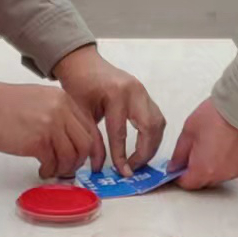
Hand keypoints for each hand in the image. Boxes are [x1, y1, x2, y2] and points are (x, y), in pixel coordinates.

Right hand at [0, 82, 104, 179]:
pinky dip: (49, 170)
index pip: (90, 127)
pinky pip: (53, 162)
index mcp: (63, 99)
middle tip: (69, 169)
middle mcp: (61, 110)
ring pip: (71, 156)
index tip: (91, 161)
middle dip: (79, 161)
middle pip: (85, 143)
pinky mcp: (37, 141)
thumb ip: (57, 114)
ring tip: (52, 170)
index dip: (93, 148)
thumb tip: (67, 139)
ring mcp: (51, 125)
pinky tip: (42, 170)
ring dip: (64, 168)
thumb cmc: (3, 104)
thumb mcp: (39, 99)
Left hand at [53, 46, 167, 172]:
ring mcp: (143, 91)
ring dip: (152, 144)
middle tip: (134, 168)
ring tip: (139, 160)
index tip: (123, 173)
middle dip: (145, 152)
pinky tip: (143, 146)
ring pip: (158, 123)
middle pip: (150, 128)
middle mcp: (134, 92)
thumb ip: (93, 139)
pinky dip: (153, 134)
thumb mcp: (81, 113)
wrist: (82, 63)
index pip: (121, 132)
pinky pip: (156, 117)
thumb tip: (98, 167)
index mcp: (115, 95)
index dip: (122, 156)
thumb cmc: (78, 85)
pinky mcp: (145, 93)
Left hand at [170, 99, 237, 190]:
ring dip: (219, 164)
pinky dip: (235, 158)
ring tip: (220, 141)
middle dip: (200, 169)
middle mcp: (223, 175)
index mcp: (203, 169)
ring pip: (224, 174)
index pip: (188, 183)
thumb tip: (175, 166)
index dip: (181, 174)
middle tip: (201, 148)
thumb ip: (179, 153)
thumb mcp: (189, 131)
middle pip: (206, 180)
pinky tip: (235, 142)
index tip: (181, 165)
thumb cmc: (217, 115)